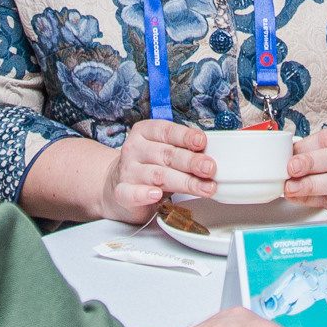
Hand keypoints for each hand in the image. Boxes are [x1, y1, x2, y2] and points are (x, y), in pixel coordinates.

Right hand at [98, 118, 215, 223]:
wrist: (116, 184)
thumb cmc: (148, 165)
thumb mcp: (163, 151)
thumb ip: (182, 150)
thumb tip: (210, 155)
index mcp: (145, 133)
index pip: (166, 131)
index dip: (185, 136)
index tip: (201, 142)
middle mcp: (134, 150)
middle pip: (166, 154)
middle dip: (191, 162)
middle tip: (210, 168)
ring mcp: (127, 171)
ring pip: (157, 175)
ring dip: (184, 182)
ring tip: (204, 188)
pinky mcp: (121, 192)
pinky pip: (132, 193)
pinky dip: (144, 194)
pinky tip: (156, 194)